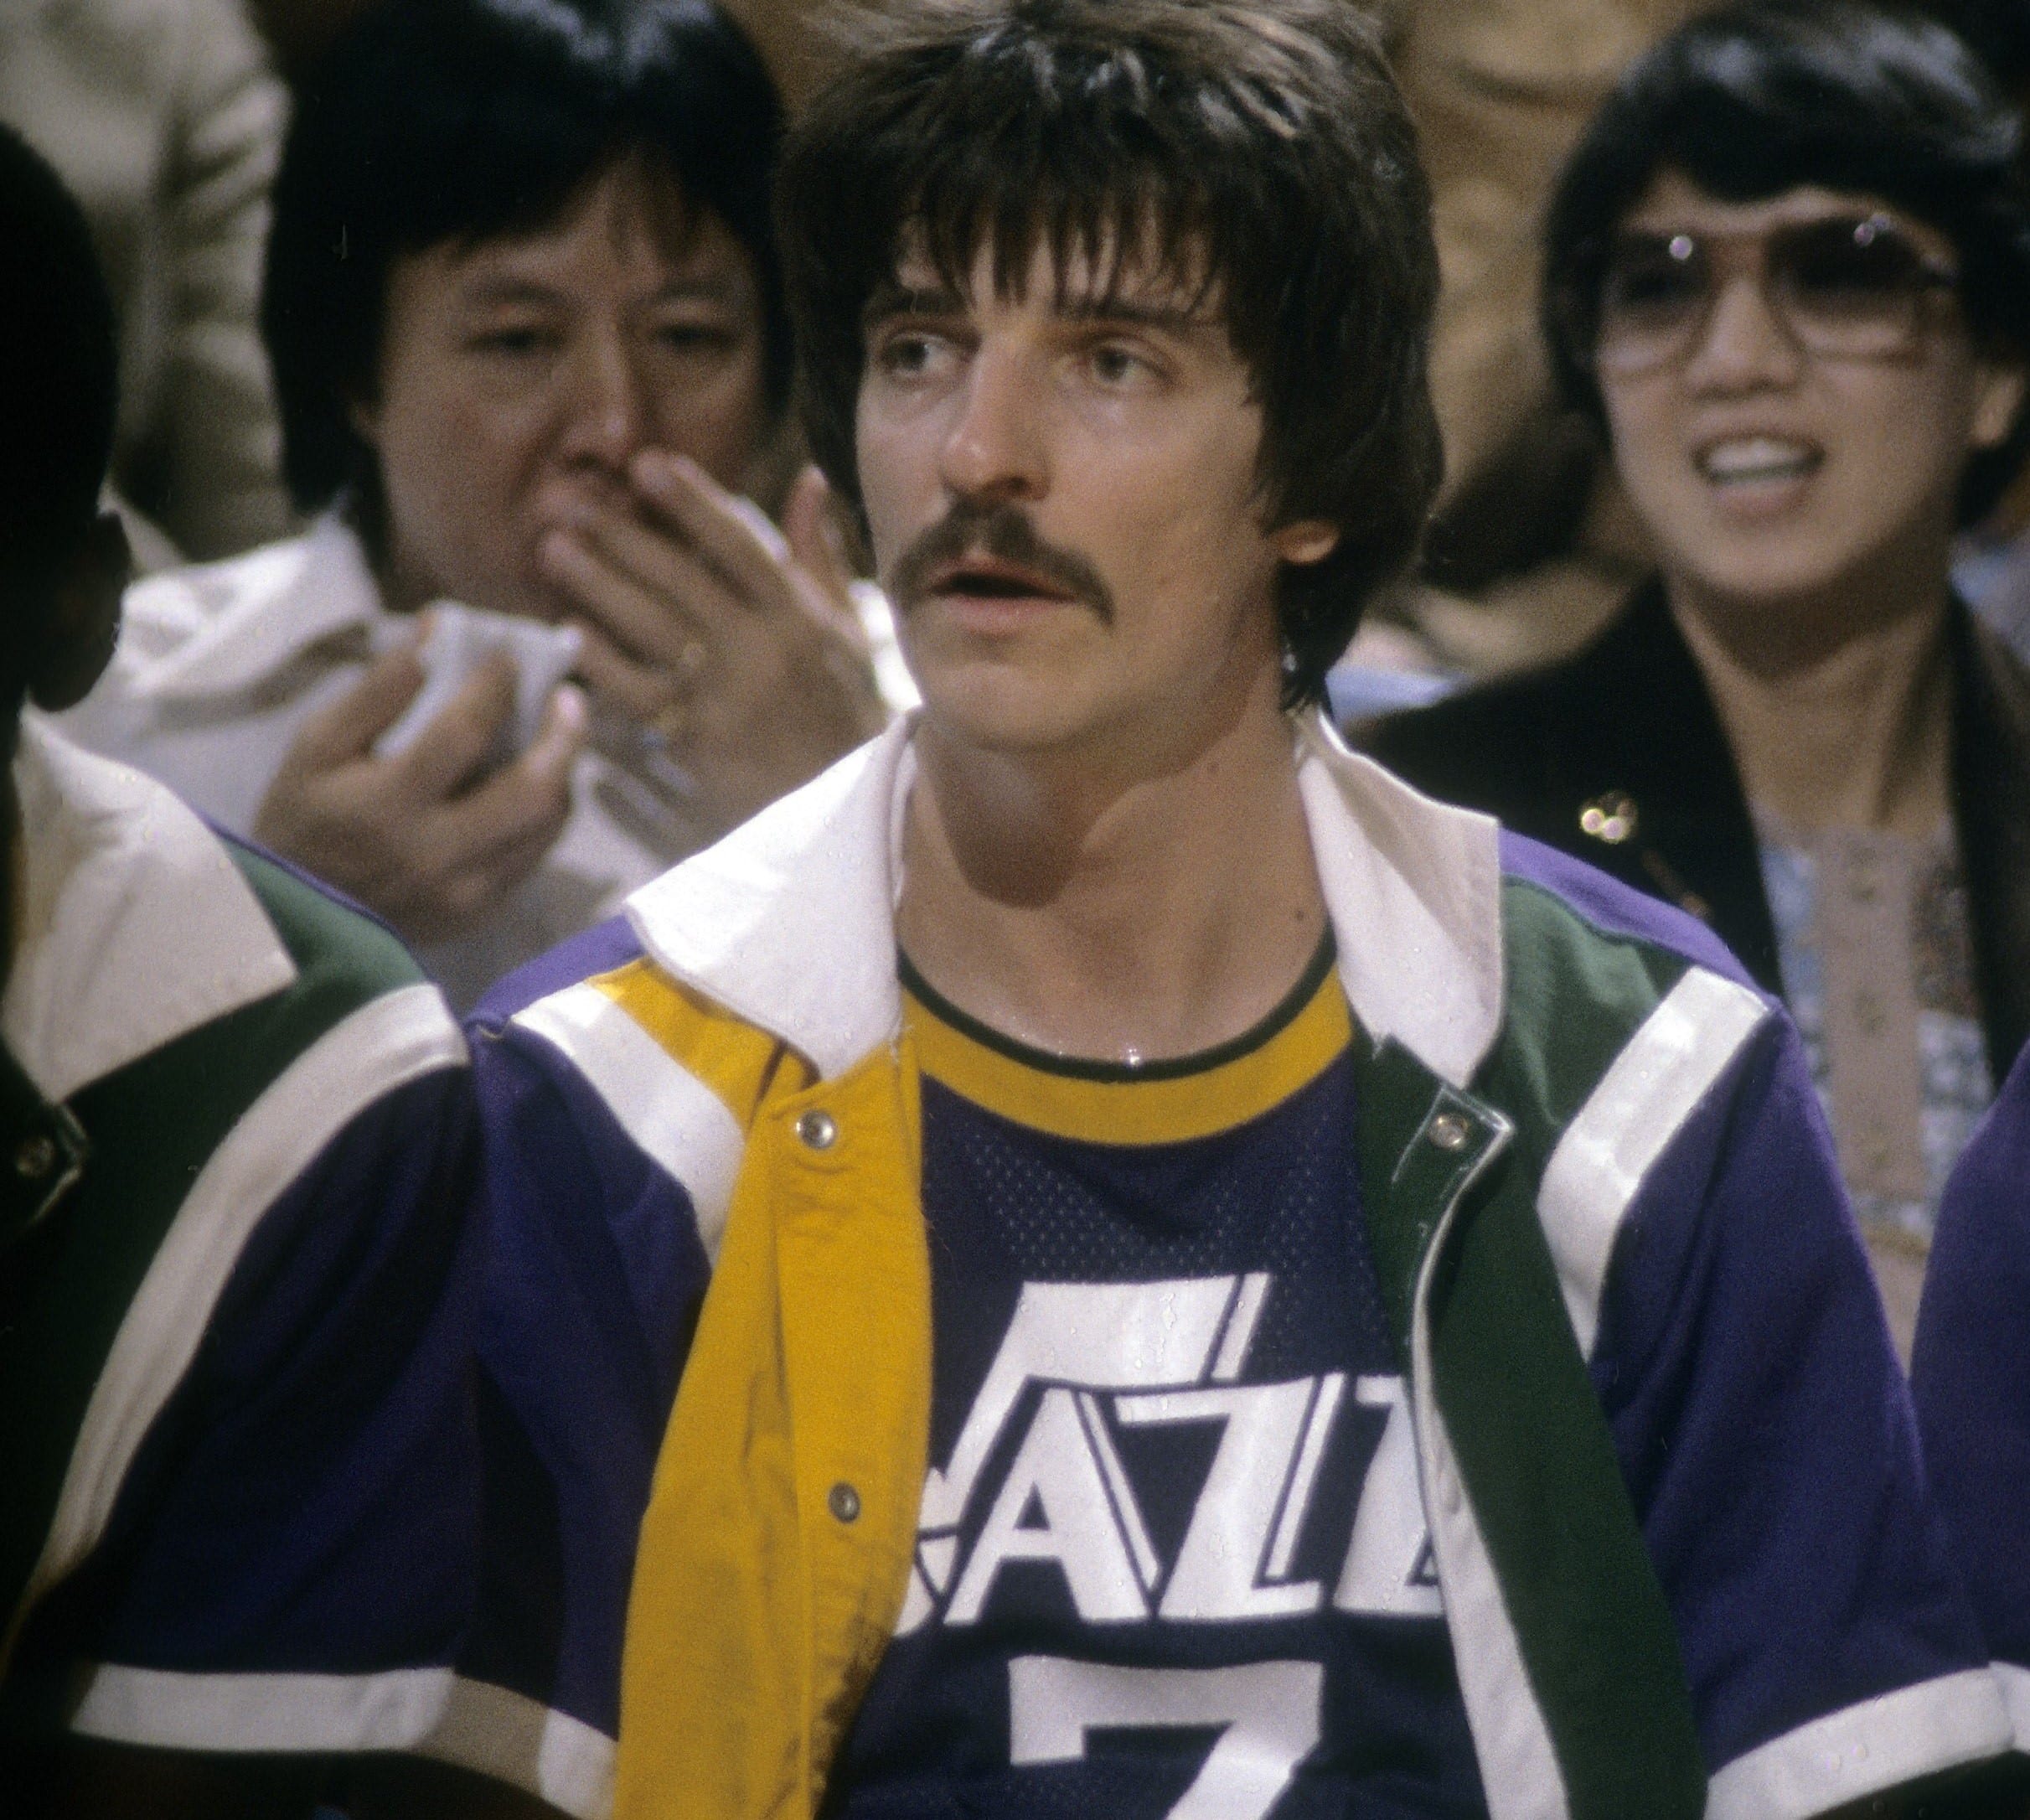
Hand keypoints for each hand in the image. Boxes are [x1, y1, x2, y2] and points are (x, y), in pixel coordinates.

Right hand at [253, 632, 584, 945]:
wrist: (295, 919)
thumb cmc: (303, 818)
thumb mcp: (319, 745)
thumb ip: (380, 687)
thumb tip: (438, 627)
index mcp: (385, 807)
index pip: (463, 733)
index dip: (496, 686)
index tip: (508, 655)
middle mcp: (434, 855)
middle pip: (532, 791)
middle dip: (564, 736)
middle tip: (568, 697)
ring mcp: (464, 892)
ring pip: (546, 826)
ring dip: (564, 773)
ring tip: (560, 736)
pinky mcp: (481, 913)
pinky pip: (536, 855)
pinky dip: (546, 812)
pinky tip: (539, 781)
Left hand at [538, 454, 888, 838]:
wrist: (846, 802)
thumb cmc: (845, 710)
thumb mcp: (847, 629)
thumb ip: (818, 555)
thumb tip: (808, 479)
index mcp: (799, 616)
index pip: (740, 544)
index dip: (692, 502)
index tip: (647, 463)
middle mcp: (763, 649)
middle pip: (682, 579)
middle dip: (623, 535)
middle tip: (568, 501)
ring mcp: (728, 697)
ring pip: (653, 628)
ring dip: (598, 585)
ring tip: (552, 549)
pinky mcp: (699, 743)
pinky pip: (639, 692)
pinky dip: (601, 661)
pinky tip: (567, 632)